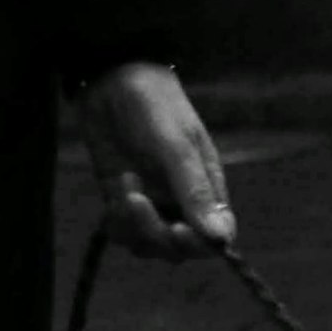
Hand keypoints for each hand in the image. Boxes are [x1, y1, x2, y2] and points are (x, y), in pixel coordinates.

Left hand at [74, 60, 235, 258]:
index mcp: (208, 190)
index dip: (198, 245)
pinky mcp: (124, 202)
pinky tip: (118, 186)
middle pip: (178, 249)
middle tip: (138, 201)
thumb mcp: (177, 146)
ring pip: (148, 245)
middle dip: (156, 234)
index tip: (176, 230)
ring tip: (126, 186)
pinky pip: (123, 233)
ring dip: (132, 225)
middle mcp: (183, 203)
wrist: (111, 80)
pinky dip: (116, 220)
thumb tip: (220, 238)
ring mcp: (153, 204)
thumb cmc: (154, 105)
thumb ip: (196, 191)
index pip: (215, 239)